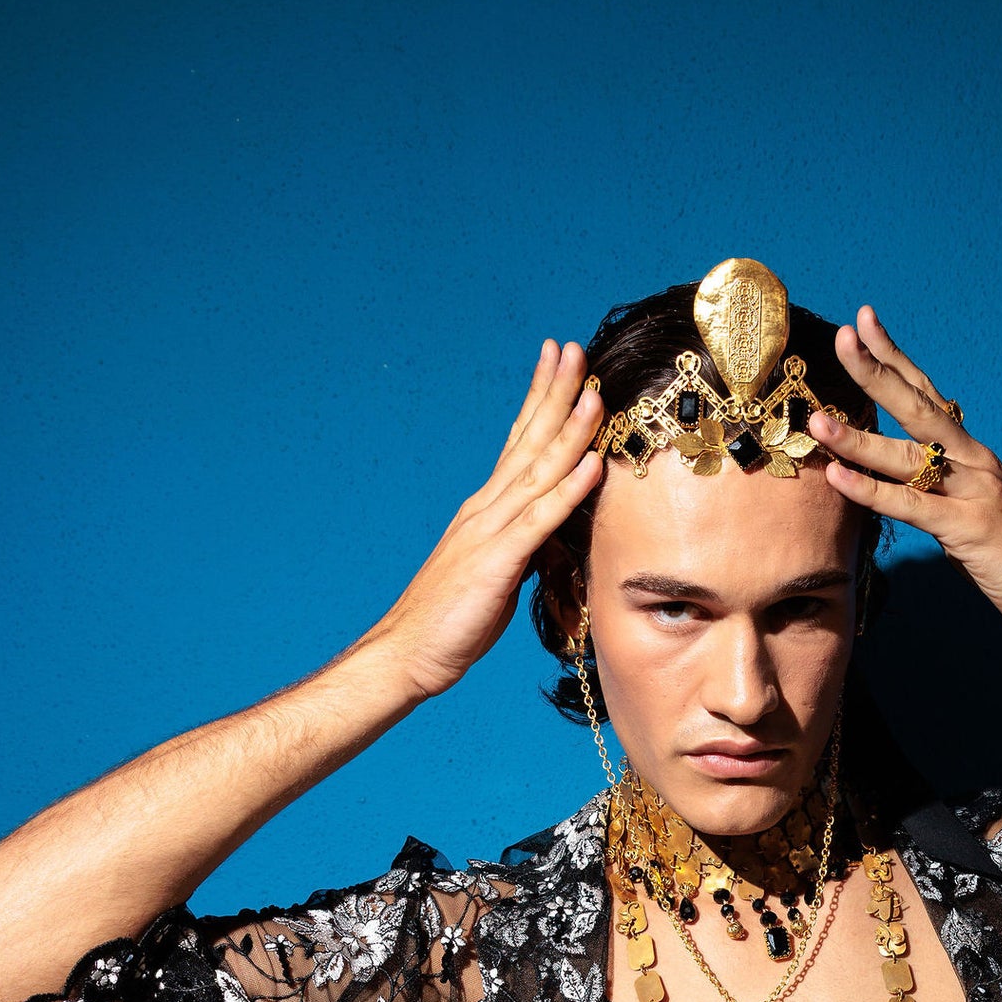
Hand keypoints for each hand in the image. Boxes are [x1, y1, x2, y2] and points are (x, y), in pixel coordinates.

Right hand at [362, 340, 604, 696]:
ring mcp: (490, 532)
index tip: (559, 362)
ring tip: (594, 392)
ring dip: (569, 431)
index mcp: (486, 509)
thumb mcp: (498, 573)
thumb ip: (523, 546)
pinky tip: (592, 466)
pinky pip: (539, 521)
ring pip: (537, 471)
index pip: (518, 442)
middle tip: (574, 348)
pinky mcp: (497, 563)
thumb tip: (552, 535)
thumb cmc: (451, 620)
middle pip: (527, 440)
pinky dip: (567, 491)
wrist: (407, 653)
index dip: (540, 400)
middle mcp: (486, 508)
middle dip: (554, 393)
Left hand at [812, 307, 1001, 643]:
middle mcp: (972, 462)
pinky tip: (839, 478)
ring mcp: (972, 492)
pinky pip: (911, 505)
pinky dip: (872, 491)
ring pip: (907, 455)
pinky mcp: (968, 529)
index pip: (927, 395)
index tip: (863, 322)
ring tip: (818, 421)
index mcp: (972, 454)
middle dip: (876, 372)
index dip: (894, 357)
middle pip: (917, 407)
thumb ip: (941, 494)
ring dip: (859, 437)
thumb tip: (905, 490)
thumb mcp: (976, 512)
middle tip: (842, 338)